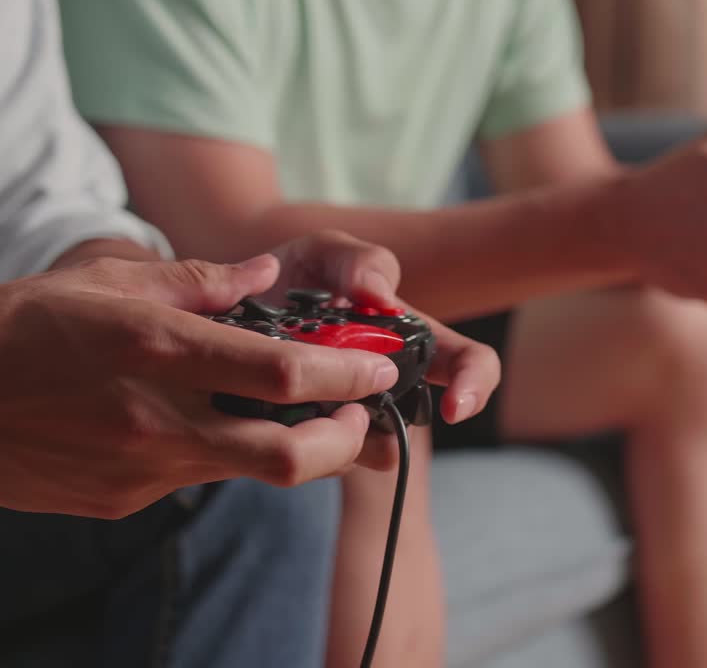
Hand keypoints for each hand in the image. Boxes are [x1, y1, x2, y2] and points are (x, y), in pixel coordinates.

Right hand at [0, 251, 403, 516]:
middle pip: (288, 456)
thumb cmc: (13, 324)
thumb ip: (195, 279)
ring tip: (304, 414)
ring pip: (246, 472)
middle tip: (365, 416)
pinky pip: (192, 478)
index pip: (280, 372)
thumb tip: (264, 274)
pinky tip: (200, 423)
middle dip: (348, 440)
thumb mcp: (103, 278)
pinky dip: (218, 452)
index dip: (348, 373)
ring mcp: (136, 474)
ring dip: (290, 447)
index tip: (383, 365)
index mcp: (152, 351)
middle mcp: (152, 423)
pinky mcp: (118, 503)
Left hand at [258, 230, 500, 466]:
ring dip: (338, 433)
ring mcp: (349, 414)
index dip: (474, 386)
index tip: (454, 409)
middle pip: (412, 420)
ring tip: (296, 398)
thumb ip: (360, 262)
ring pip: (364, 448)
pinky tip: (269, 407)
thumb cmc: (296, 273)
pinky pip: (315, 454)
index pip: (467, 363)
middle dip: (388, 424)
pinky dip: (297, 435)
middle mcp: (386, 382)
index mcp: (409, 336)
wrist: (232, 299)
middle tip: (343, 406)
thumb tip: (380, 297)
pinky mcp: (307, 436)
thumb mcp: (326, 252)